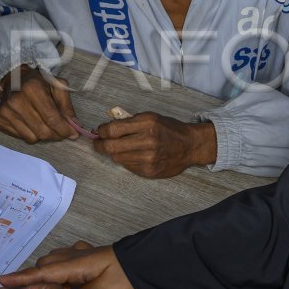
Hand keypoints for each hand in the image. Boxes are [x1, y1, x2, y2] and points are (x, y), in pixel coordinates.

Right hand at [0, 65, 78, 142]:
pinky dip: (30, 133)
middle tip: (62, 132)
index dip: (65, 129)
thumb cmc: (38, 82)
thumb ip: (67, 107)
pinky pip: (21, 137)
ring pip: (32, 138)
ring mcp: (5, 111)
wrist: (13, 78)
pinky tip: (31, 122)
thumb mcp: (57, 87)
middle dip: (56, 135)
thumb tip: (76, 126)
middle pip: (43, 131)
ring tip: (44, 123)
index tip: (73, 134)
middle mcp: (16, 100)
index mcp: (33, 88)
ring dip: (43, 135)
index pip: (52, 118)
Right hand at [0, 241, 136, 288]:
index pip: (41, 273)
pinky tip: (66, 286)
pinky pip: (64, 262)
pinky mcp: (86, 257)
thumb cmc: (125, 276)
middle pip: (44, 268)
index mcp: (74, 264)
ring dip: (47, 279)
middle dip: (34, 282)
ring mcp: (79, 254)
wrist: (145, 263)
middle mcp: (73, 255)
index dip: (21, 278)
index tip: (2, 281)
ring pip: (53, 264)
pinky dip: (58, 273)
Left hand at [93, 112, 215, 177]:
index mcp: (147, 124)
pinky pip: (128, 166)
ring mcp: (148, 159)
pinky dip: (126, 160)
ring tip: (117, 147)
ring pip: (117, 158)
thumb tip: (107, 128)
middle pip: (111, 147)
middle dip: (100, 145)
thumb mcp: (151, 117)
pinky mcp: (149, 171)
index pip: (113, 130)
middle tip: (98, 143)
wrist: (190, 145)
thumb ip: (130, 121)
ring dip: (113, 153)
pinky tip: (132, 155)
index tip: (100, 131)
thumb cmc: (169, 129)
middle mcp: (147, 142)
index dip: (102, 131)